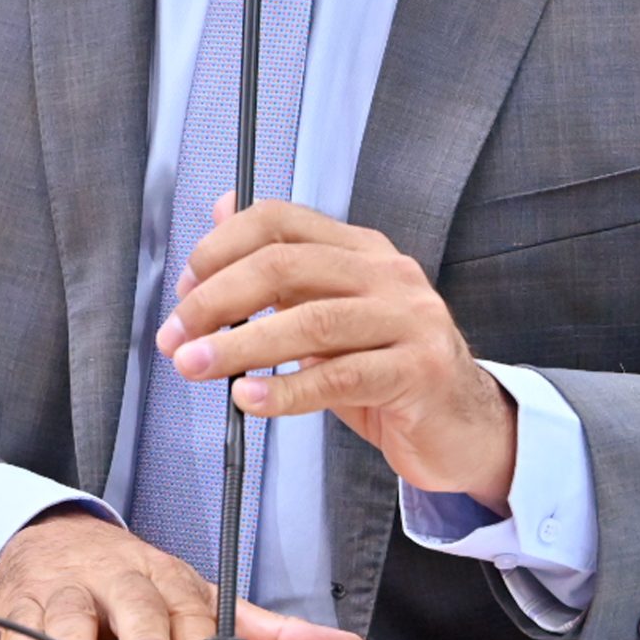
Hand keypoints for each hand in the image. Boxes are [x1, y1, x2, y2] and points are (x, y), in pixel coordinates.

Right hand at [0, 509, 364, 639]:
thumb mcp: (201, 598)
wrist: (57, 538)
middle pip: (130, 603)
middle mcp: (119, 580)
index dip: (191, 632)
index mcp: (167, 579)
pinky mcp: (25, 605)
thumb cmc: (138, 582)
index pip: (184, 605)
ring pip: (72, 615)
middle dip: (139, 633)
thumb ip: (269, 630)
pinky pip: (21, 629)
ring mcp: (70, 591)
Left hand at [159, 196, 516, 508]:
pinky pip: (339, 378)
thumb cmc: (388, 371)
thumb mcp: (328, 314)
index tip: (184, 288)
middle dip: (217, 300)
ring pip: (311, 322)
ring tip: (196, 366)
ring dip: (240, 346)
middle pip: (287, 266)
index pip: (281, 221)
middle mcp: (387, 274)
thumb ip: (281, 269)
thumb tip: (222, 212)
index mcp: (361, 250)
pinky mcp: (419, 371)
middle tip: (176, 335)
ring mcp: (409, 320)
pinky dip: (285, 390)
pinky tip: (250, 399)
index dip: (222, 248)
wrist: (463, 427)